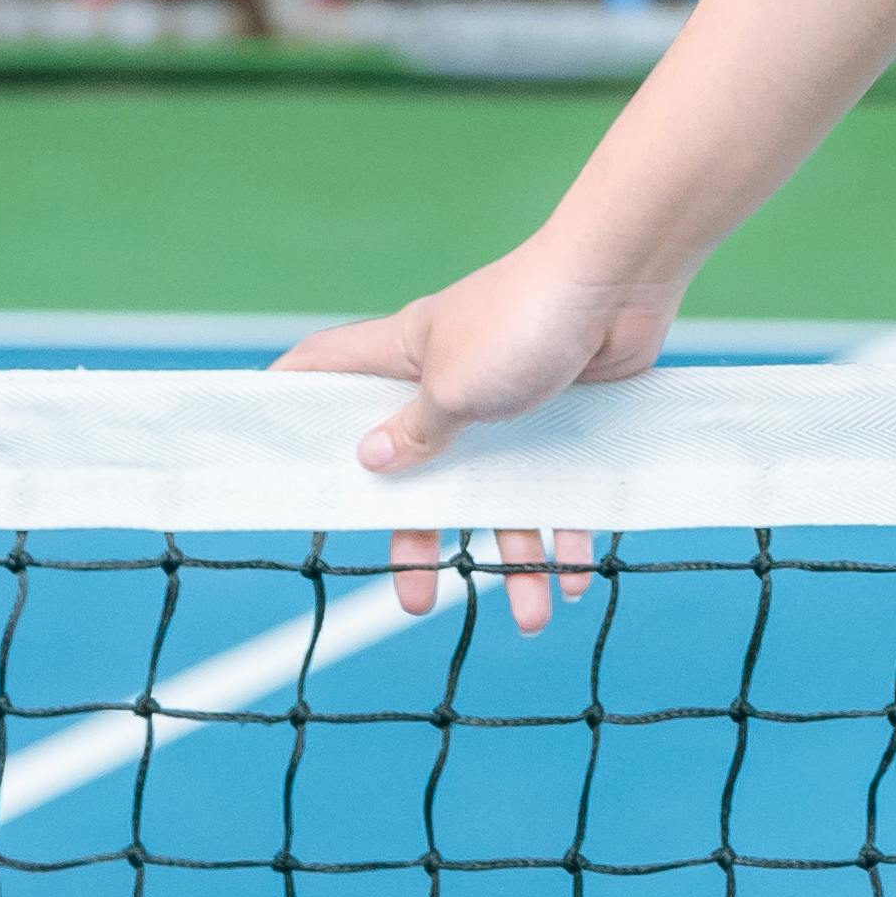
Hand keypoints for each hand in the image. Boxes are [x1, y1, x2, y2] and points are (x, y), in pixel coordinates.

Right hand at [275, 240, 685, 632]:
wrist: (623, 280)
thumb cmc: (524, 318)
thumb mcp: (451, 384)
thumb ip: (414, 431)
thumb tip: (368, 462)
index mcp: (404, 359)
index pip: (326, 372)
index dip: (293, 403)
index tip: (272, 453)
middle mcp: (451, 383)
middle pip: (422, 476)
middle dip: (423, 541)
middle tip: (418, 599)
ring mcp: (511, 401)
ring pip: (502, 495)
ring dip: (515, 560)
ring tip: (530, 616)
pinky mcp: (567, 415)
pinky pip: (562, 489)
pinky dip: (568, 533)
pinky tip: (573, 577)